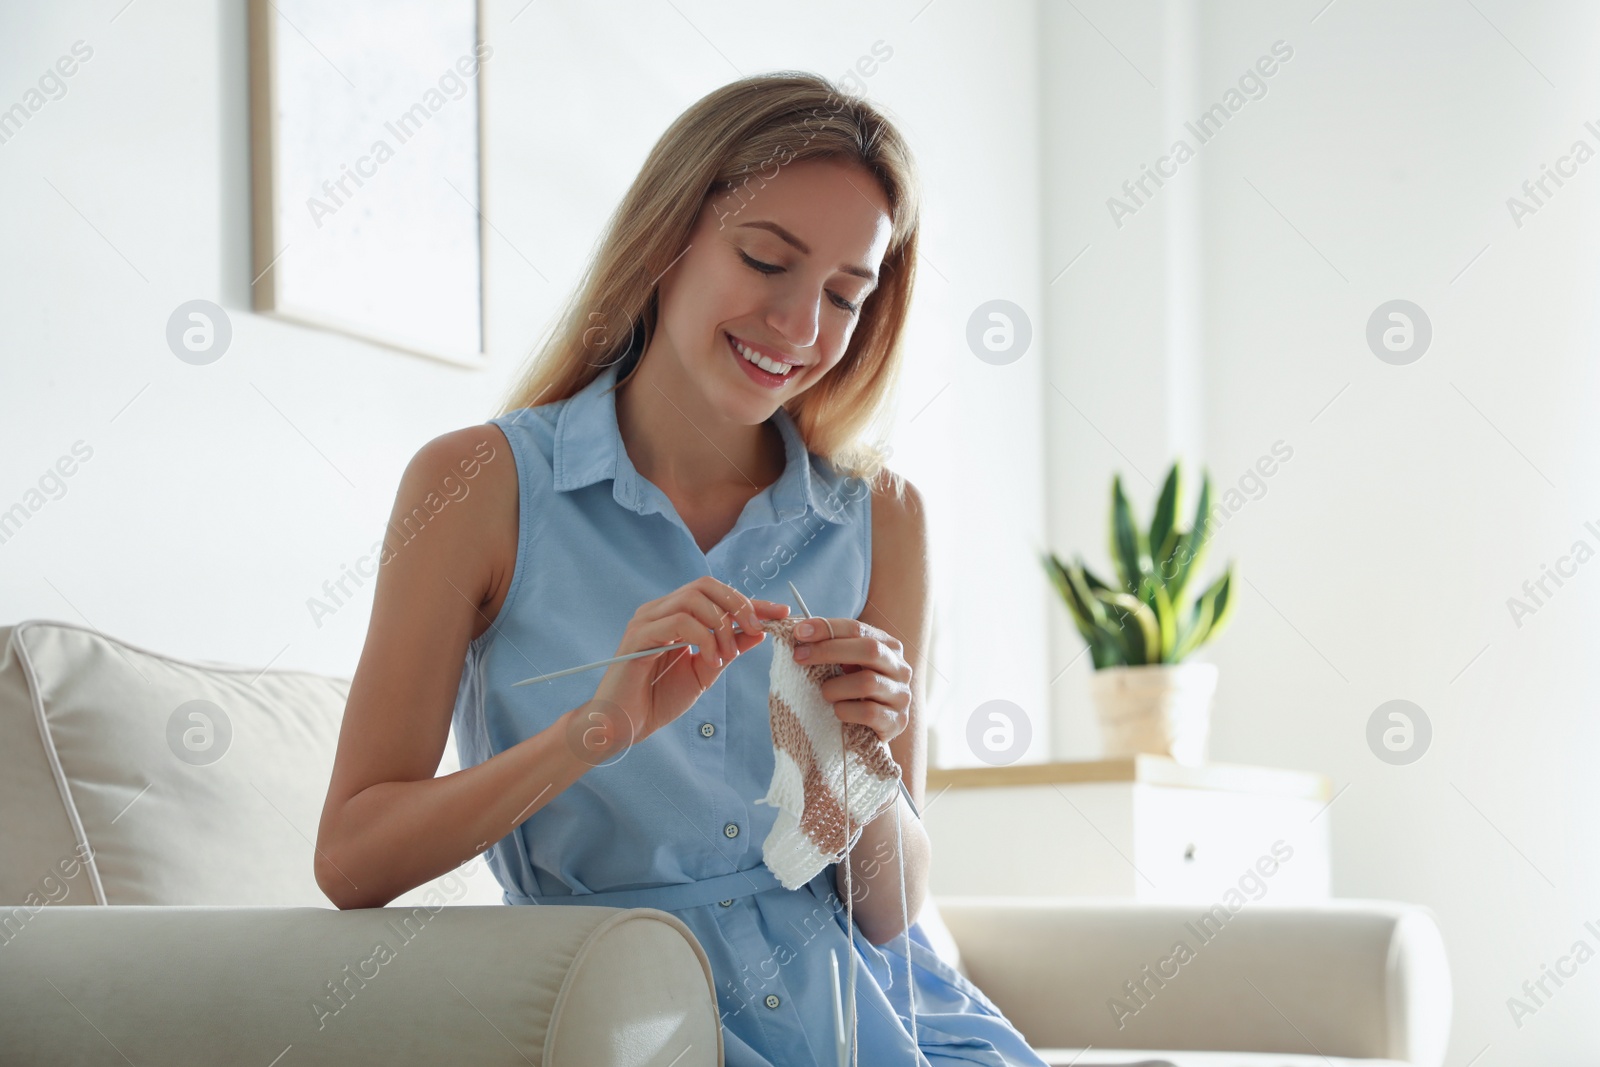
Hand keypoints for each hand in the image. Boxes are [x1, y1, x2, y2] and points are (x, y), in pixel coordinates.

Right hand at [590, 576, 790, 747]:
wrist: (624, 726)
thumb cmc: (658, 699)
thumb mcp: (705, 672)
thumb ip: (728, 650)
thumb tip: (759, 631)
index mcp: (675, 615)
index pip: (717, 596)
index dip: (752, 602)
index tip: (781, 612)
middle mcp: (659, 610)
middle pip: (706, 586)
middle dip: (738, 605)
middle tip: (755, 631)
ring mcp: (646, 621)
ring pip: (694, 599)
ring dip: (720, 626)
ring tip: (724, 657)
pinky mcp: (638, 637)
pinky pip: (678, 623)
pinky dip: (702, 639)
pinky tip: (710, 661)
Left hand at [790, 616, 911, 743]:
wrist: (875, 729)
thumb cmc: (853, 691)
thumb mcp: (846, 664)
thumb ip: (831, 646)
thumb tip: (800, 633)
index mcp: (888, 646)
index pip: (858, 629)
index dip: (827, 628)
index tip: (799, 632)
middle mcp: (900, 668)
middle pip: (869, 650)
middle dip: (829, 650)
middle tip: (799, 656)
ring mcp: (901, 695)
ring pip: (867, 683)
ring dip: (836, 687)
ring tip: (825, 693)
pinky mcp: (897, 721)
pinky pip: (868, 713)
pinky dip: (846, 711)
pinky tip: (838, 711)